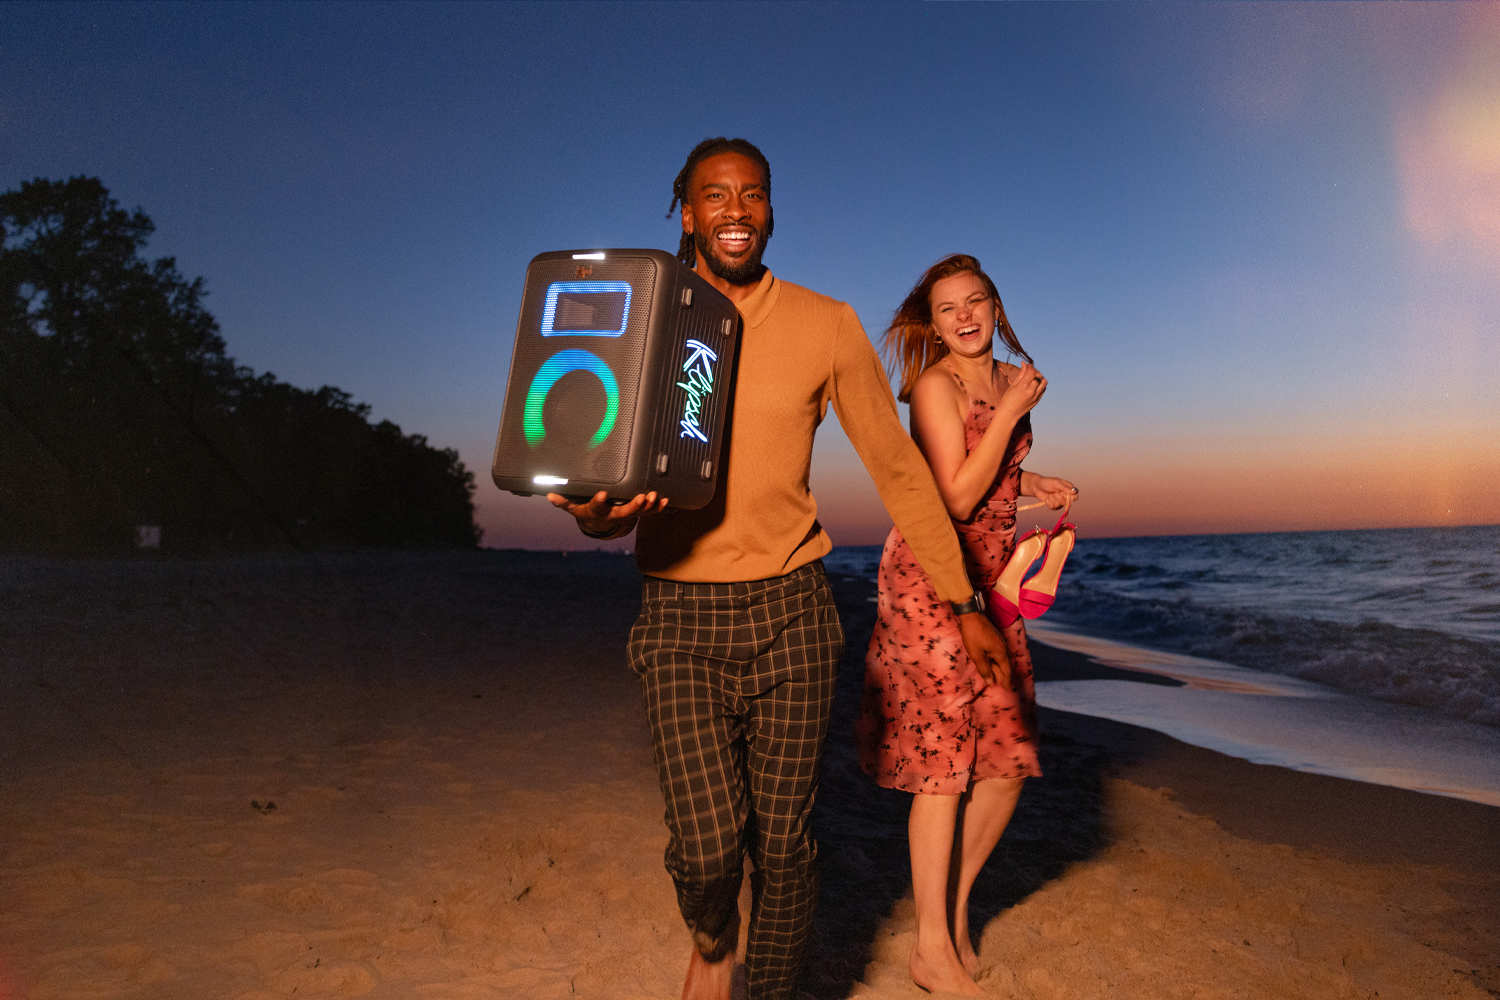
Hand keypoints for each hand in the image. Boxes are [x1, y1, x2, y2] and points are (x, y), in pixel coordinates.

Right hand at [547, 490, 666, 537]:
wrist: (599, 525)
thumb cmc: (586, 511)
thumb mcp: (573, 507)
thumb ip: (563, 501)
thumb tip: (549, 495)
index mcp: (596, 512)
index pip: (597, 507)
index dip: (599, 501)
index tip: (602, 494)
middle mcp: (612, 515)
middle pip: (624, 512)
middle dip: (633, 505)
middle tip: (641, 497)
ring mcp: (626, 515)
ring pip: (639, 512)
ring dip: (648, 506)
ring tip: (655, 497)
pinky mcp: (636, 513)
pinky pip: (648, 511)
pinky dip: (657, 507)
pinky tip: (665, 500)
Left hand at [957, 610, 1011, 688]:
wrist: (971, 615)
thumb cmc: (973, 636)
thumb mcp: (977, 656)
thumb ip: (984, 670)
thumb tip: (991, 682)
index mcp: (1001, 654)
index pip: (1006, 671)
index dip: (1006, 681)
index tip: (1007, 689)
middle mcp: (1003, 648)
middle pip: (1005, 665)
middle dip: (1004, 676)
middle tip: (1003, 686)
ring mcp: (999, 642)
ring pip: (1001, 659)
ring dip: (999, 669)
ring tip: (998, 677)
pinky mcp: (995, 637)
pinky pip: (998, 653)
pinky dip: (996, 661)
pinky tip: (992, 663)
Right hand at [998, 363, 1046, 420]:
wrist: (1009, 414)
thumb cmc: (1007, 399)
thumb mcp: (1012, 385)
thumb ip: (1021, 374)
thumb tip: (1024, 364)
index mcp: (1023, 386)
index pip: (1032, 371)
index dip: (1030, 367)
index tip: (1027, 366)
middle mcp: (1031, 390)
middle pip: (1038, 375)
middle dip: (1035, 371)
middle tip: (1030, 371)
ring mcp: (1035, 396)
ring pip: (1044, 382)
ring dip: (1040, 378)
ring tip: (1034, 378)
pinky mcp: (1037, 400)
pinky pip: (1043, 390)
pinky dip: (1041, 385)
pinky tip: (1035, 385)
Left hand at [1031, 476, 1077, 510]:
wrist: (1036, 486)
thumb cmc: (1047, 482)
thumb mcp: (1056, 483)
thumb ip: (1065, 488)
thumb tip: (1075, 492)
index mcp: (1068, 489)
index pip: (1075, 497)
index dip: (1071, 498)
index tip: (1064, 495)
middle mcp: (1065, 496)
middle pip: (1067, 502)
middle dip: (1059, 497)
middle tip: (1055, 492)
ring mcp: (1060, 501)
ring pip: (1059, 505)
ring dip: (1053, 499)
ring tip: (1050, 494)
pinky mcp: (1054, 505)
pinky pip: (1053, 507)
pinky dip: (1048, 502)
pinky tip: (1047, 498)